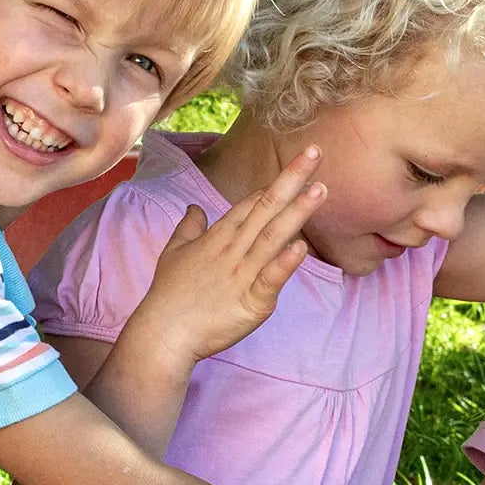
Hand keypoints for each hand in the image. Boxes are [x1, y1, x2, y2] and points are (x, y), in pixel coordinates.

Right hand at [134, 146, 319, 367]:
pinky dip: (285, 263)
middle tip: (315, 152)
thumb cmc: (170, 294)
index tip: (300, 163)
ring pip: (273, 236)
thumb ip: (189, 227)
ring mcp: (243, 274)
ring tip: (319, 189)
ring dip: (297, 212)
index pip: (252, 203)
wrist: (165, 332)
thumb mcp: (174, 252)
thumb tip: (195, 208)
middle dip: (291, 179)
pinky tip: (302, 247)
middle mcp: (233, 249)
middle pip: (266, 208)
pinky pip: (270, 279)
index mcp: (219, 236)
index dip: (276, 184)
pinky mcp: (251, 302)